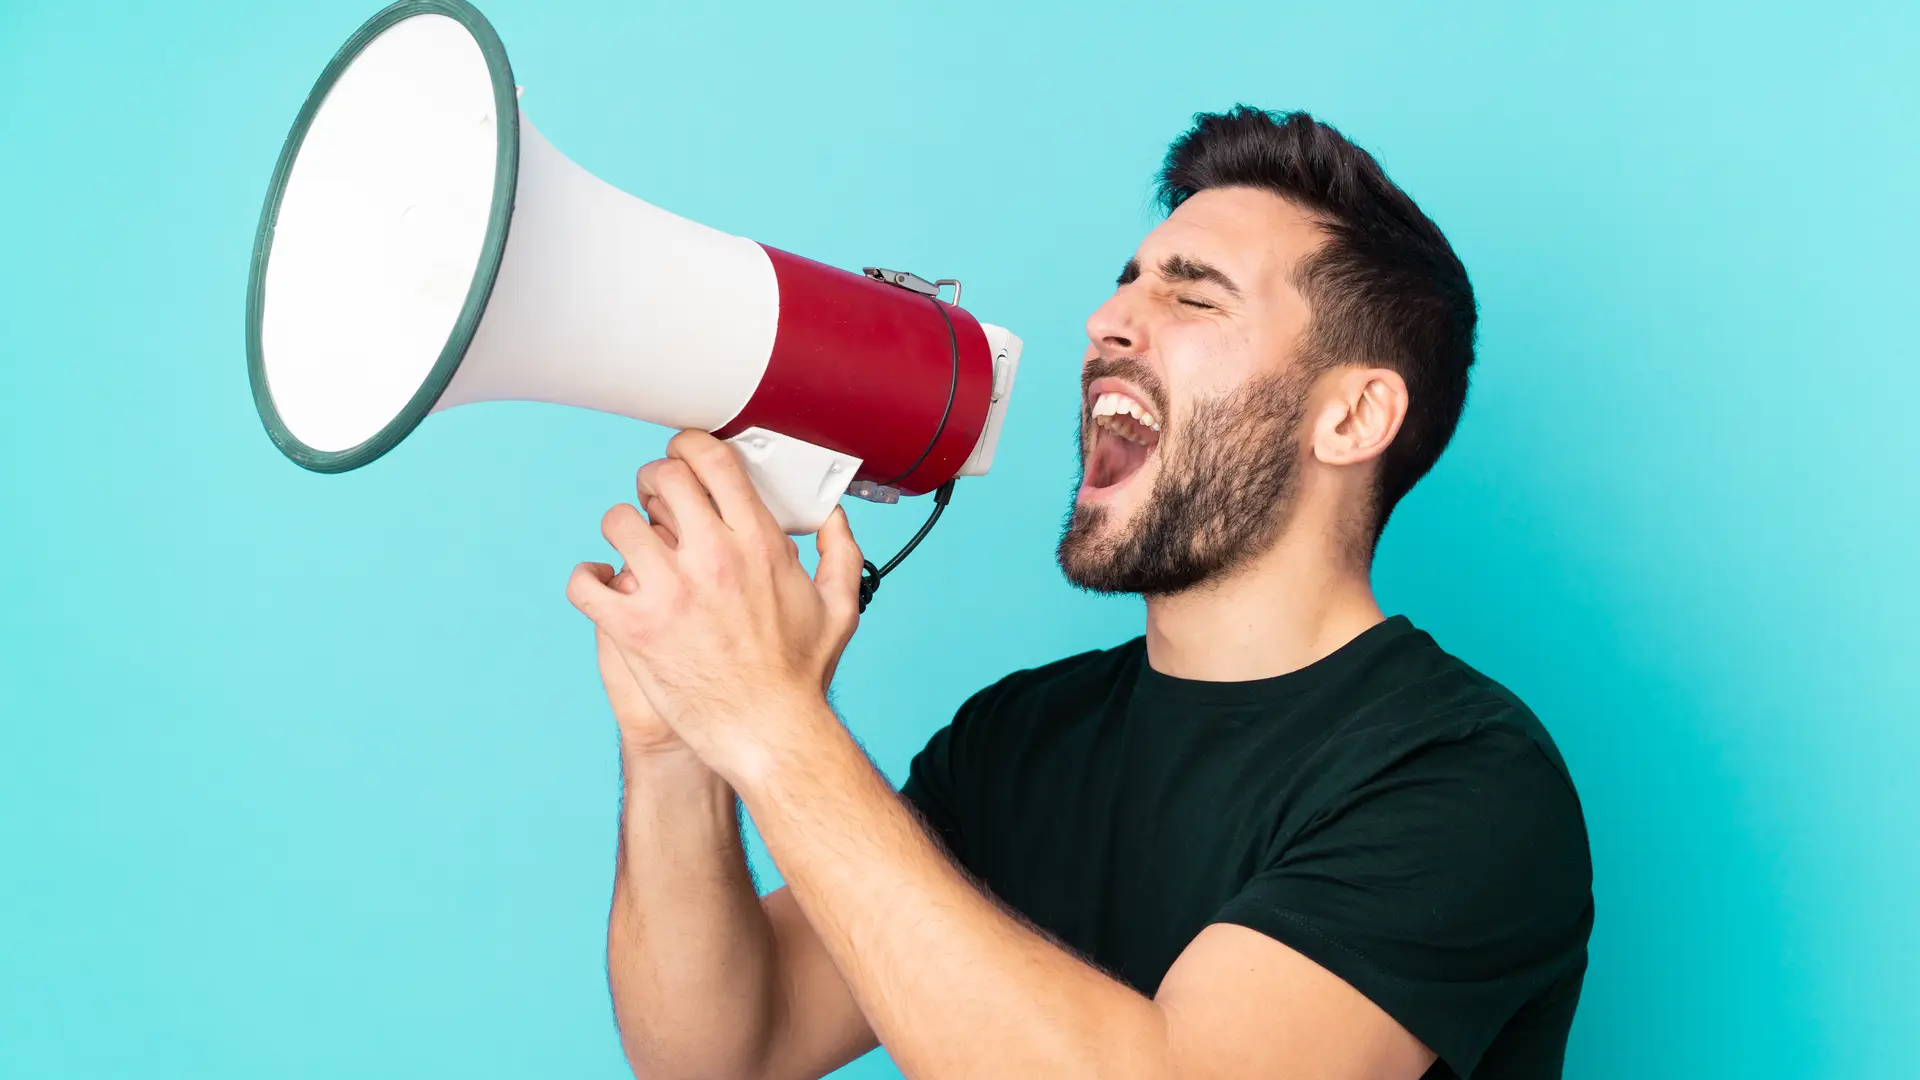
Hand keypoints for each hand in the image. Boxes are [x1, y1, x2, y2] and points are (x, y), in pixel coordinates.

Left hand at [566, 431, 864, 779]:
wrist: (769, 734)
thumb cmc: (801, 677)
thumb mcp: (838, 608)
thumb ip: (840, 554)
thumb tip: (833, 519)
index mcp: (757, 543)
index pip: (712, 462)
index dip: (689, 446)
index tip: (681, 455)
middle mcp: (711, 558)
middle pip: (661, 479)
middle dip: (652, 482)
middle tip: (652, 502)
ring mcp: (668, 592)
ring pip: (617, 523)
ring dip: (620, 530)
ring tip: (629, 550)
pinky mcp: (634, 629)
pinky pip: (585, 583)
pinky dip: (585, 580)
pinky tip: (600, 587)